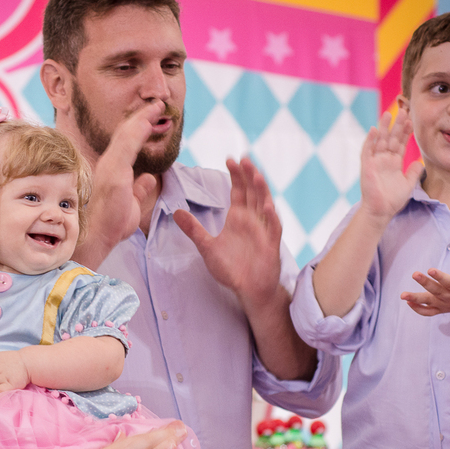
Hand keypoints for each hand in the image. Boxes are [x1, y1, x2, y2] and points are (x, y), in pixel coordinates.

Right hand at [90, 100, 164, 244]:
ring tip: (156, 107)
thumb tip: (149, 178)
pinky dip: (138, 131)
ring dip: (142, 118)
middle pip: (125, 133)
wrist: (96, 235)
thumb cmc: (111, 224)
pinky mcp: (114, 173)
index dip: (139, 128)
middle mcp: (109, 163)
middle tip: (157, 105)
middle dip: (141, 117)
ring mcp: (110, 166)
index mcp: (113, 170)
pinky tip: (148, 121)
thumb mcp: (131, 203)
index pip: (126, 143)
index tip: (152, 118)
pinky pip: (127, 146)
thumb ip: (140, 189)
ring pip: (126, 134)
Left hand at [174, 157, 282, 301]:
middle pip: (252, 193)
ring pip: (265, 205)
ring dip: (262, 191)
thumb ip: (193, 229)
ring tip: (256, 175)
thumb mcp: (207, 247)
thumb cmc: (231, 268)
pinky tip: (265, 207)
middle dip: (248, 176)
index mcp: (238, 218)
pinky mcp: (271, 245)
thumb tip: (176, 212)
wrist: (248, 289)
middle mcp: (252, 220)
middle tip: (243, 159)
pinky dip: (270, 218)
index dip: (236, 175)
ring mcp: (263, 231)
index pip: (239, 191)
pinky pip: (273, 229)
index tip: (230, 159)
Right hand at [359, 111, 424, 223]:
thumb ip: (414, 172)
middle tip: (404, 110)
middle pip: (391, 138)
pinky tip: (373, 130)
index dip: (405, 132)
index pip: (400, 143)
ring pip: (379, 141)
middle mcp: (383, 159)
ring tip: (389, 113)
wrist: (381, 211)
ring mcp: (374, 162)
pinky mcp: (366, 167)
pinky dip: (370, 141)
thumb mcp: (409, 184)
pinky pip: (367, 151)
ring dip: (383, 127)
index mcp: (393, 162)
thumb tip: (420, 162)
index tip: (412, 120)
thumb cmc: (392, 200)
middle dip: (397, 125)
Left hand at [401, 262, 449, 316]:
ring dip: (416, 299)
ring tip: (402, 295)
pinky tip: (408, 302)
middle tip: (414, 274)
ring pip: (430, 303)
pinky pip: (428, 312)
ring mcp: (446, 305)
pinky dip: (418, 309)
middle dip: (425, 283)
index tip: (430, 269)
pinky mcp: (442, 309)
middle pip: (437, 291)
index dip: (440, 277)